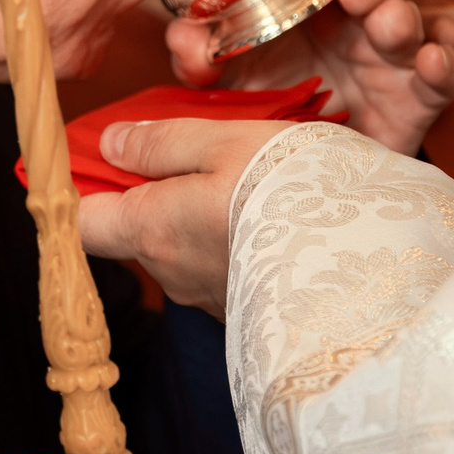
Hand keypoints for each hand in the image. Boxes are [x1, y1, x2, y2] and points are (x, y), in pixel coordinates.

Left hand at [78, 118, 294, 317]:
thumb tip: (109, 144)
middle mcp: (172, 274)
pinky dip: (233, 239)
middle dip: (153, 192)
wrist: (374, 273)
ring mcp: (210, 298)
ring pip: (182, 248)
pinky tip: (270, 216)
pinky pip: (223, 267)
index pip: (79, 223)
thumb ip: (162, 143)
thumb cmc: (296, 196)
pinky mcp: (249, 310)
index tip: (98, 158)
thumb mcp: (226, 143)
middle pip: (134, 231)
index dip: (79, 189)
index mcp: (152, 230)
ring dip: (199, 214)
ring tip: (247, 179)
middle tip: (197, 150)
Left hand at [165, 0, 453, 155]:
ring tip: (385, 23)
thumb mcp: (234, 82)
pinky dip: (447, 62)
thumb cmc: (279, 109)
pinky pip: (448, 73)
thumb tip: (178, 35)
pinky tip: (432, 61)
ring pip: (412, 18)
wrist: (310, 172)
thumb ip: (203, 57)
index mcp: (318, 2)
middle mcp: (361, 19)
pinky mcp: (420, 97)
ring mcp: (395, 56)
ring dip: (400, 14)